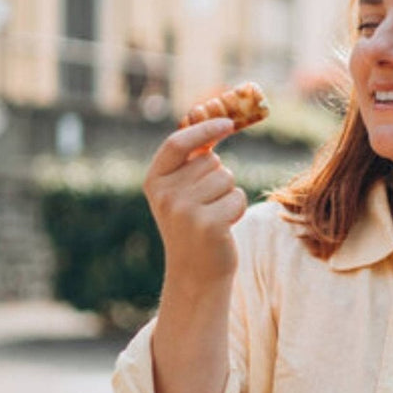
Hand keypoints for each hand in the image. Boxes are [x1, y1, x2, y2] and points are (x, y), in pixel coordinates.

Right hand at [143, 117, 245, 285]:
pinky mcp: (208, 225)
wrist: (195, 274)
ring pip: (227, 178)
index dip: (204, 128)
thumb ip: (193, 158)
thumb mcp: (183, 191)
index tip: (228, 123)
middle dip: (219, 177)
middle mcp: (165, 195)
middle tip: (207, 205)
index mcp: (154, 181)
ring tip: (214, 216)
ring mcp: (185, 211)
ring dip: (229, 194)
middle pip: (211, 161)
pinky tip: (223, 227)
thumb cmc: (194, 225)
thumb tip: (217, 117)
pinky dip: (237, 209)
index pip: (178, 143)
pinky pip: (237, 197)